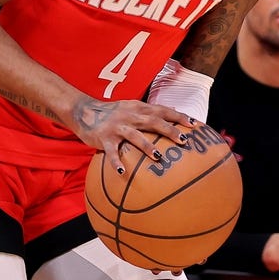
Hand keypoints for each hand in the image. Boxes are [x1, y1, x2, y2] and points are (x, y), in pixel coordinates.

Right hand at [70, 95, 194, 172]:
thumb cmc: (112, 112)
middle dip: (169, 130)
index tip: (194, 124)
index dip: (178, 116)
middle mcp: (130, 115)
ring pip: (135, 136)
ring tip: (158, 157)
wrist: (83, 111)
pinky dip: (116, 162)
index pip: (162, 110)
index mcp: (138, 108)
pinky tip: (122, 172)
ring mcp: (117, 127)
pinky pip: (111, 152)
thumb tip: (174, 112)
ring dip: (147, 146)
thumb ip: (150, 111)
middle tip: (183, 140)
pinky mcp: (104, 139)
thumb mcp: (132, 107)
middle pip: (153, 122)